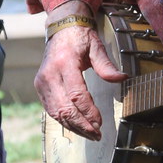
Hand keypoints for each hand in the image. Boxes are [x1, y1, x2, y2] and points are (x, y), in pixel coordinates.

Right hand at [34, 25, 126, 139]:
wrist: (61, 28)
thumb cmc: (80, 37)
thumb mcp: (96, 47)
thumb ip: (107, 66)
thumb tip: (122, 78)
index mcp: (64, 63)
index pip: (76, 95)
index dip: (88, 112)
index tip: (100, 123)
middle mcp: (49, 74)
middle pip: (65, 108)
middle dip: (82, 125)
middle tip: (97, 134)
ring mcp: (42, 82)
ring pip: (56, 113)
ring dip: (74, 127)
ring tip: (90, 134)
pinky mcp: (40, 87)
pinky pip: (51, 110)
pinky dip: (64, 121)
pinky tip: (78, 126)